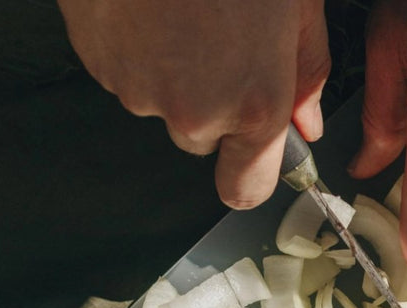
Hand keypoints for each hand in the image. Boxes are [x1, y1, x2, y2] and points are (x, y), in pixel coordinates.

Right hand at [57, 0, 329, 208]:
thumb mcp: (296, 1)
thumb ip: (306, 71)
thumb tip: (307, 124)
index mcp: (254, 104)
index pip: (246, 190)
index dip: (249, 172)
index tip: (252, 155)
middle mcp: (194, 113)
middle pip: (202, 141)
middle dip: (212, 106)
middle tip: (220, 39)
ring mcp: (139, 92)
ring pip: (162, 105)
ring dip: (173, 74)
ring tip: (182, 10)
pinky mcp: (99, 65)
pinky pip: (125, 75)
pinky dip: (138, 50)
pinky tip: (151, 6)